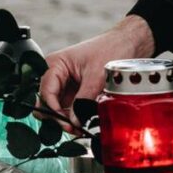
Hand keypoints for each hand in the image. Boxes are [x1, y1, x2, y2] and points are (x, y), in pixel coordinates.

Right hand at [37, 15, 154, 131]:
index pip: (45, 91)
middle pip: (45, 101)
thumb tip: (75, 121)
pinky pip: (68, 107)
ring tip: (79, 128)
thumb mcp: (96, 76)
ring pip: (56, 107)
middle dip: (56, 116)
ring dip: (65, 119)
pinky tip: (82, 122)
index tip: (66, 123)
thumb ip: (83, 100)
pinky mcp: (74, 91)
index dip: (53, 109)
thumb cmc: (110, 50)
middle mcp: (55, 74)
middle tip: (71, 127)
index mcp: (54, 64)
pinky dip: (73, 116)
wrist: (127, 44)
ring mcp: (64, 84)